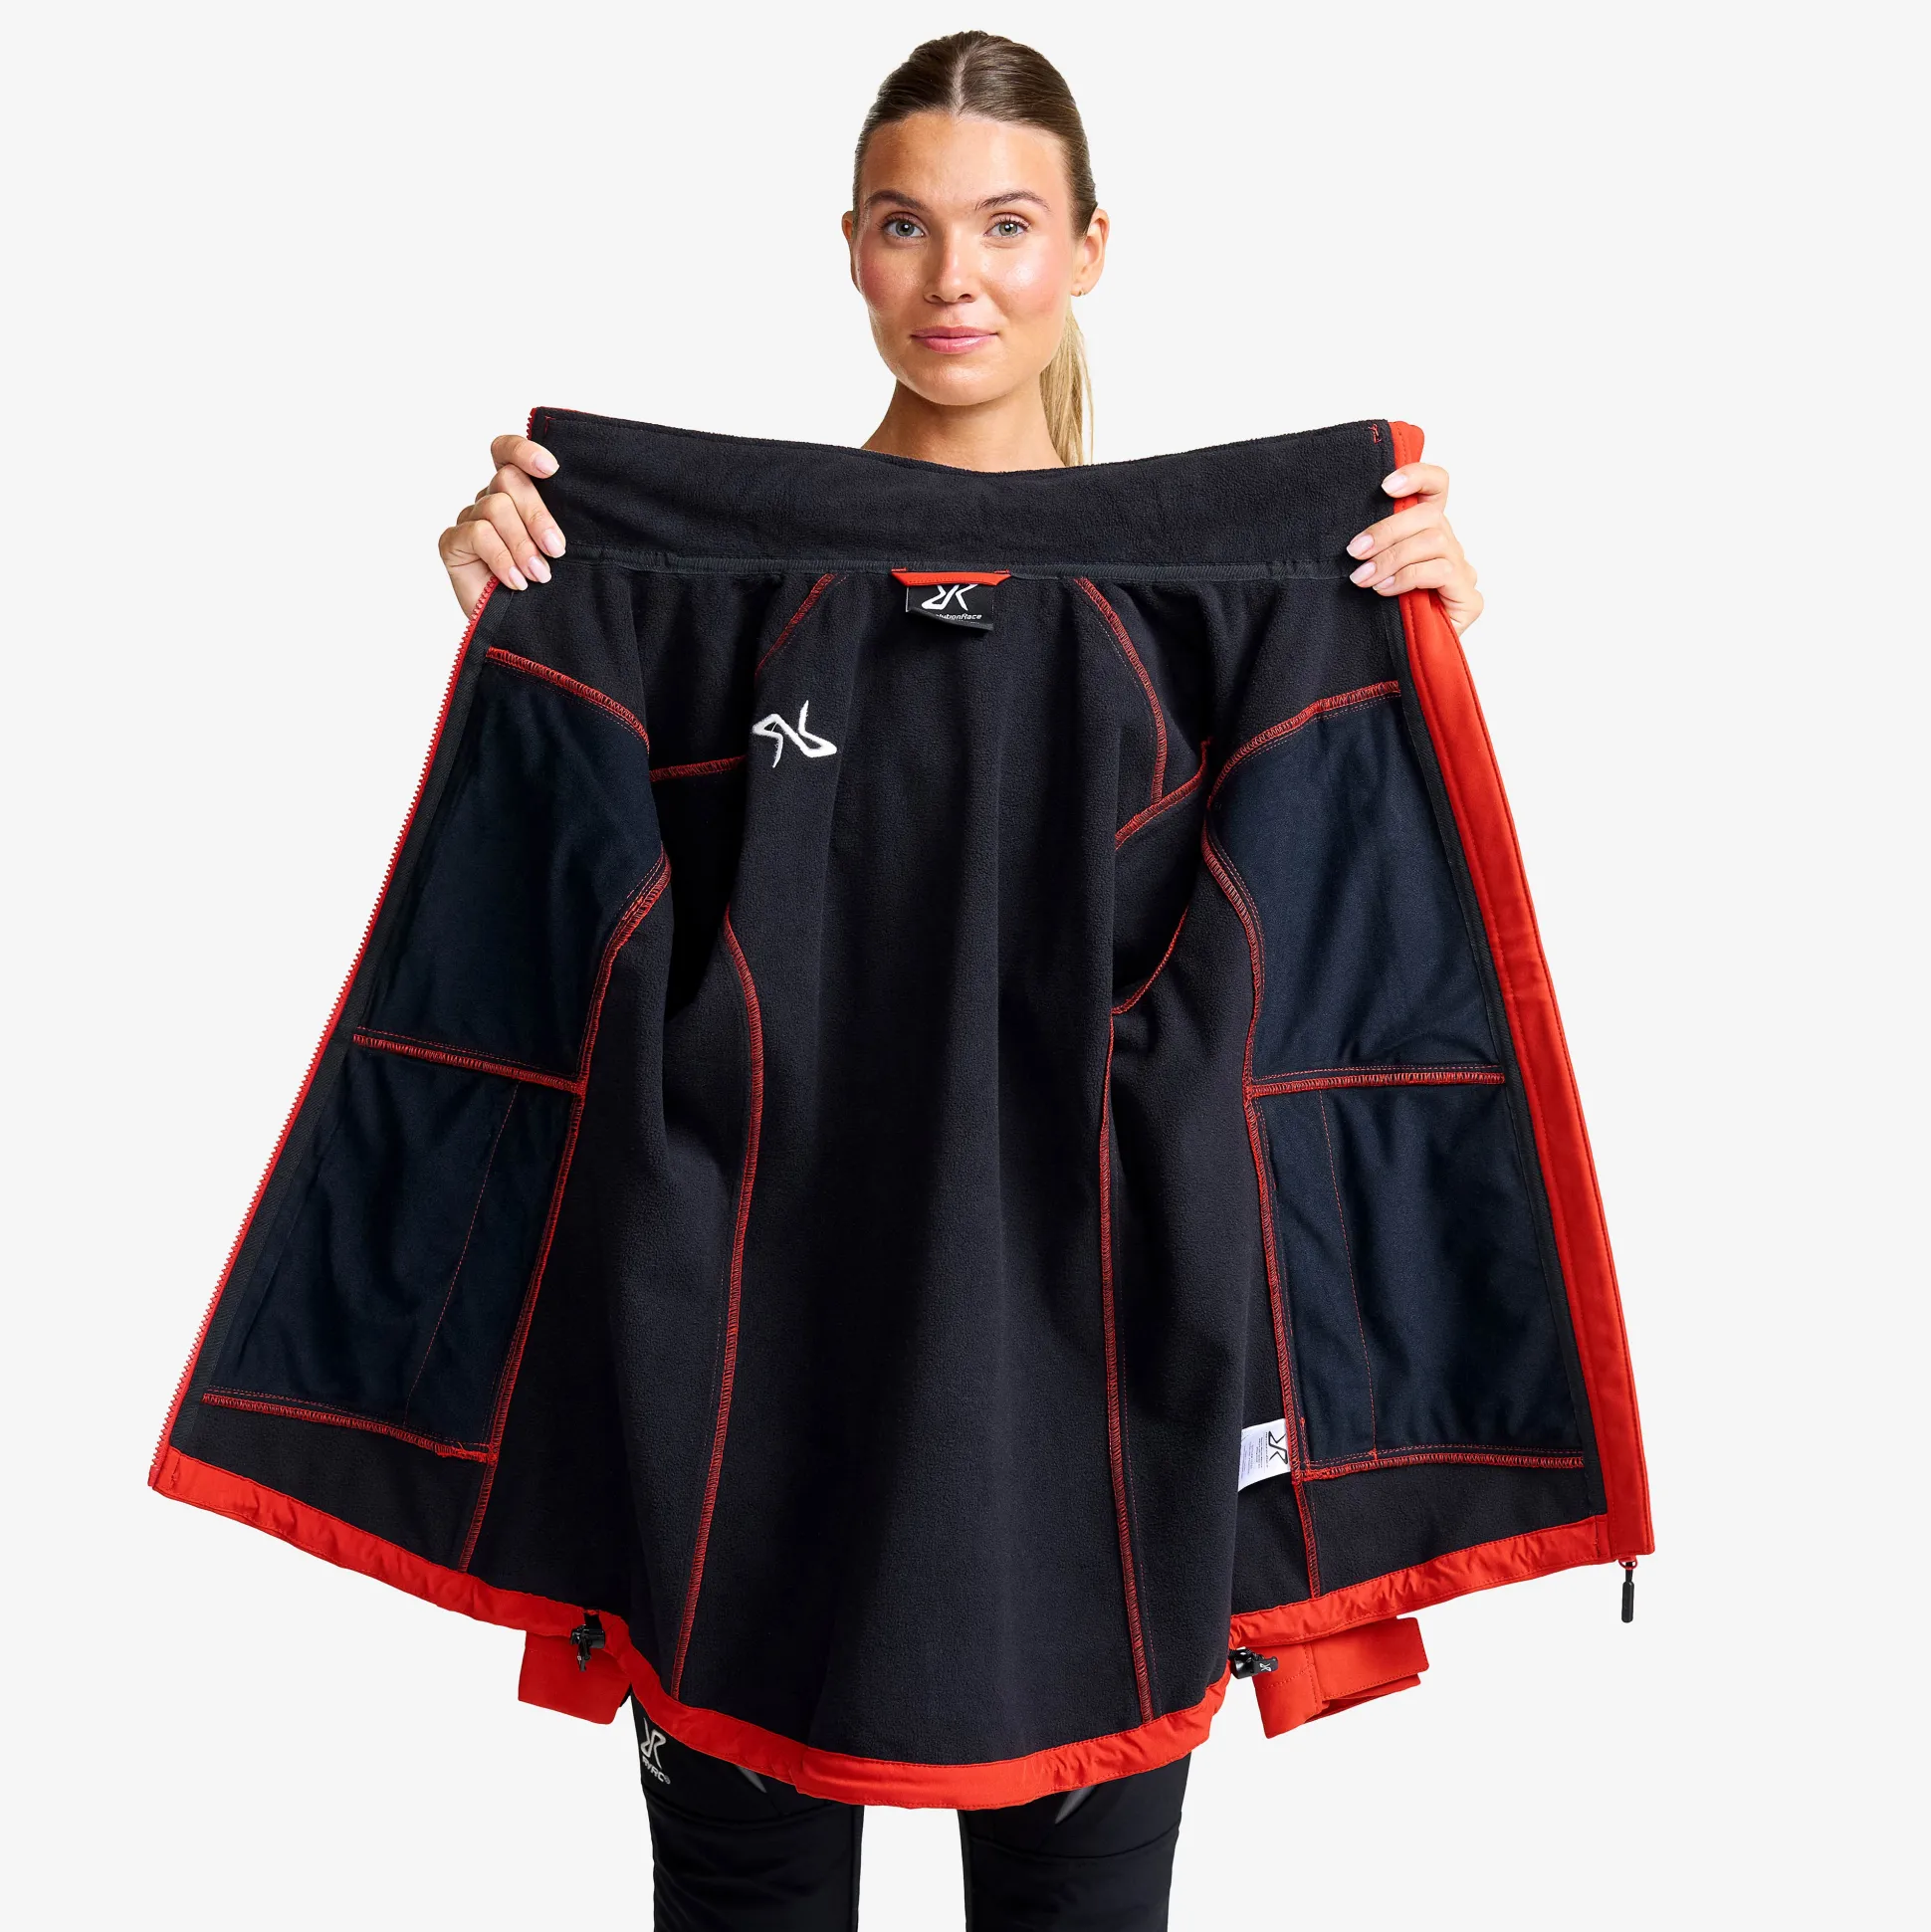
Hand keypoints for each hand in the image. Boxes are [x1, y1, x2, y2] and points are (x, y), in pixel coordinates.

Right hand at [438, 435, 567, 615]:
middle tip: (557, 551)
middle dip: (537, 516)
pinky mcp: (453, 543)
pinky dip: (500, 557)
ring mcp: (469, 520)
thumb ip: (559, 523)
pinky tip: (515, 581)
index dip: (524, 451)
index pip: (507, 453)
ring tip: (539, 575)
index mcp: (516, 493)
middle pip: (509, 481)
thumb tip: (581, 503)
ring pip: (495, 508)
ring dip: (522, 544)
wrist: (523, 631)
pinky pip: (477, 534)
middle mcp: (490, 500)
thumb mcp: (558, 551)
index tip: (551, 469)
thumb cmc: (546, 588)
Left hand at [1346, 462, 1482, 634]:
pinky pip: (1442, 571)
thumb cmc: (1377, 613)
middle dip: (1387, 530)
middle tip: (1355, 551)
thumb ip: (1372, 547)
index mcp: (1426, 531)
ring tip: (1363, 578)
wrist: (1393, 664)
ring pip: (1434, 541)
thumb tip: (1351, 532)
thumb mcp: (1369, 570)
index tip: (1385, 485)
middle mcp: (1448, 546)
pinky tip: (1385, 590)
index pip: (1436, 487)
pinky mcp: (1469, 598)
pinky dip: (1408, 577)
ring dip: (1393, 557)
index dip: (1418, 476)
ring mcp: (1462, 571)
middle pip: (1430, 515)